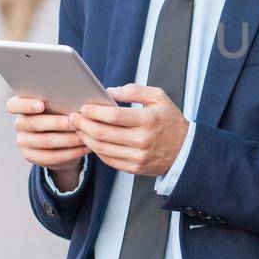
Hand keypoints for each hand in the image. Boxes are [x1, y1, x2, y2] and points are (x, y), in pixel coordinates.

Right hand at [8, 96, 88, 173]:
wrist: (60, 140)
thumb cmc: (61, 114)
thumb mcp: (58, 105)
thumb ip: (60, 100)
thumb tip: (76, 96)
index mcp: (20, 106)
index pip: (13, 105)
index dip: (26, 105)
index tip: (41, 105)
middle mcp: (19, 123)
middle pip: (34, 123)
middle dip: (58, 123)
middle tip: (76, 122)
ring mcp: (23, 141)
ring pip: (46, 141)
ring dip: (68, 138)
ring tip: (83, 135)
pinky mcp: (31, 156)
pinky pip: (51, 156)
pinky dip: (71, 152)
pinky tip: (84, 148)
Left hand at [70, 83, 187, 177]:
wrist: (185, 151)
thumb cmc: (170, 122)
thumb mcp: (159, 98)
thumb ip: (135, 91)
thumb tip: (111, 91)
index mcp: (148, 120)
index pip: (114, 116)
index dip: (95, 112)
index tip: (84, 107)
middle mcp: (142, 140)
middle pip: (103, 133)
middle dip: (83, 124)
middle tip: (73, 117)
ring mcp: (137, 157)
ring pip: (102, 148)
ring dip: (85, 138)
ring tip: (79, 128)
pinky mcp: (133, 168)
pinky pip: (108, 160)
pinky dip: (96, 150)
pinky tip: (92, 140)